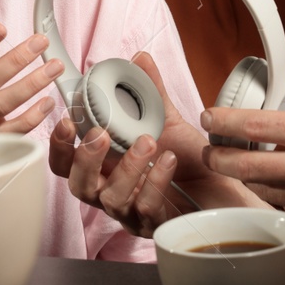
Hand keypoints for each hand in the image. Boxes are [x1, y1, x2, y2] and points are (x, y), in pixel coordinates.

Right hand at [49, 51, 261, 236]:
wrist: (224, 188)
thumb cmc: (190, 161)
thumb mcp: (168, 121)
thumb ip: (150, 92)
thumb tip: (139, 59)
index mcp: (107, 166)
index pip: (67, 163)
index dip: (60, 146)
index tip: (67, 122)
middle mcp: (112, 191)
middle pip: (78, 185)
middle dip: (85, 159)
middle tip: (101, 135)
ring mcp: (131, 213)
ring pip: (111, 198)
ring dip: (127, 167)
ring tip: (148, 141)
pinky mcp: (155, 225)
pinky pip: (145, 208)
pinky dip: (155, 181)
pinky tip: (169, 160)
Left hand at [202, 65, 284, 247]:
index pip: (254, 124)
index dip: (224, 120)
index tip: (210, 118)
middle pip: (242, 162)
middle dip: (217, 153)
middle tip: (210, 147)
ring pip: (259, 188)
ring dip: (246, 175)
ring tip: (239, 163)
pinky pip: (283, 209)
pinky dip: (276, 196)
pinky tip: (278, 187)